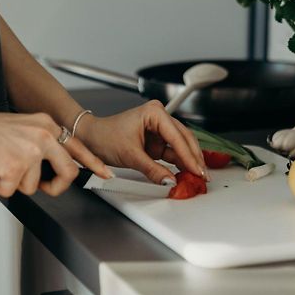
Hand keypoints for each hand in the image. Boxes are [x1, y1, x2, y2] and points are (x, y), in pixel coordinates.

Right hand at [0, 112, 111, 196]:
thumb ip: (42, 144)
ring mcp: (31, 149)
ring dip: (14, 183)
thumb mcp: (23, 129)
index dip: (94, 162)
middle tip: (43, 187)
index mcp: (46, 125)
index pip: (78, 146)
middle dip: (56, 186)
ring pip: (33, 186)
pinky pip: (12, 191)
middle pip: (68, 171)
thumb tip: (53, 167)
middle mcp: (43, 134)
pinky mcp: (16, 165)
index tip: (106, 173)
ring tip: (1, 166)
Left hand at [76, 100, 207, 184]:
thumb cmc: (105, 137)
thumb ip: (153, 170)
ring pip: (181, 145)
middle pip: (184, 139)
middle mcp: (160, 117)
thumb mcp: (130, 155)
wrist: (91, 138)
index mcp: (154, 113)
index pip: (176, 136)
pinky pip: (172, 151)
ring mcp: (159, 129)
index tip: (197, 170)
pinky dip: (179, 162)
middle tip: (203, 174)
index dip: (189, 155)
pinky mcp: (157, 140)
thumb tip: (170, 181)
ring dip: (188, 160)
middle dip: (193, 157)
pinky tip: (186, 171)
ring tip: (197, 175)